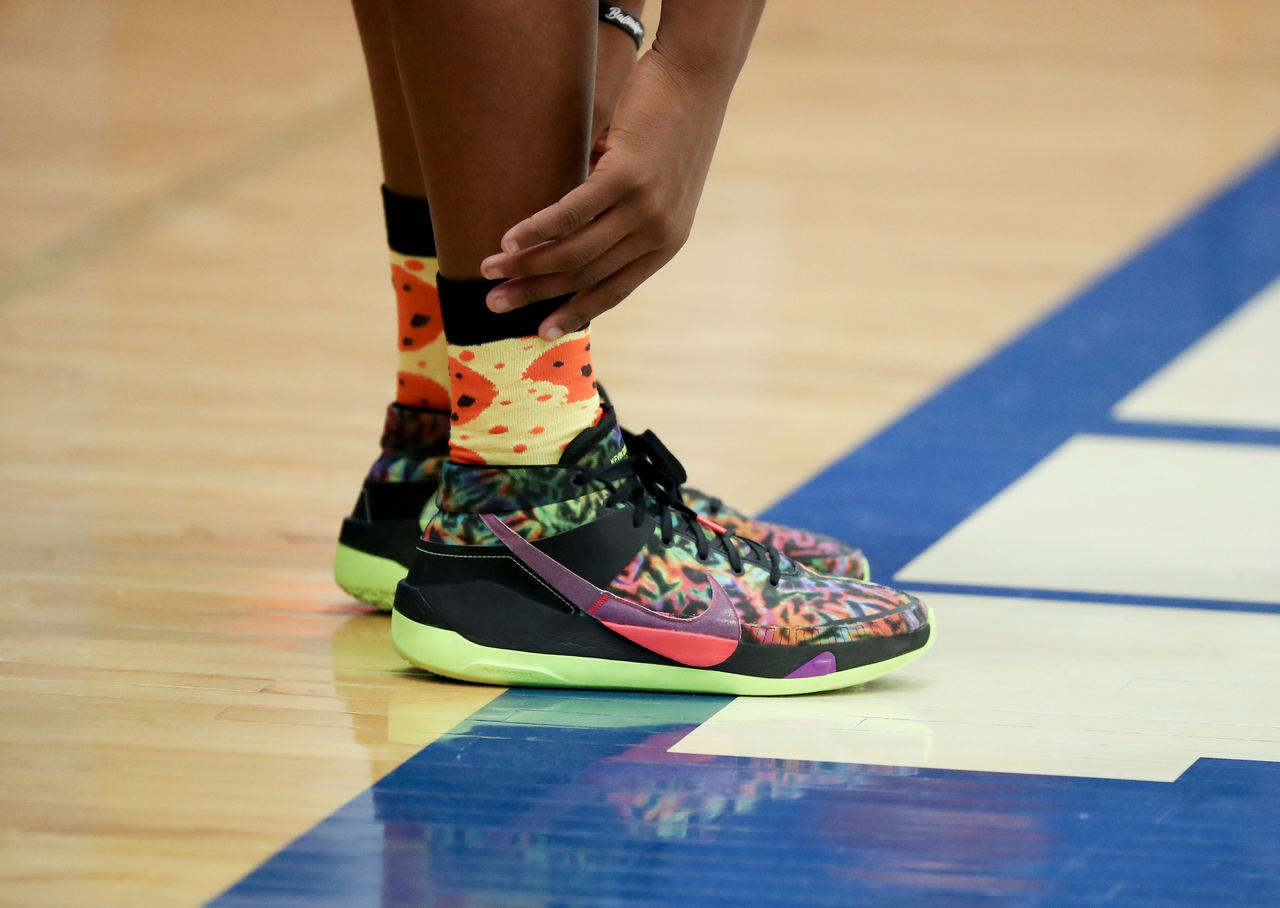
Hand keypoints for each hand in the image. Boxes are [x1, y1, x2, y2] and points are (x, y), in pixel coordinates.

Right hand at [479, 45, 738, 339]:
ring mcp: (646, 207)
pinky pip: (572, 214)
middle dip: (535, 294)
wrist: (695, 77)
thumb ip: (614, 214)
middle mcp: (659, 233)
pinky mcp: (628, 176)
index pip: (615, 291)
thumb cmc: (667, 126)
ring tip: (489, 271)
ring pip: (575, 251)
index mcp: (667, 243)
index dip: (575, 312)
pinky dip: (536, 230)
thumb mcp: (649, 184)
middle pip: (586, 276)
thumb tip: (560, 232)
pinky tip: (509, 240)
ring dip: (526, 266)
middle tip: (495, 304)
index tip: (541, 332)